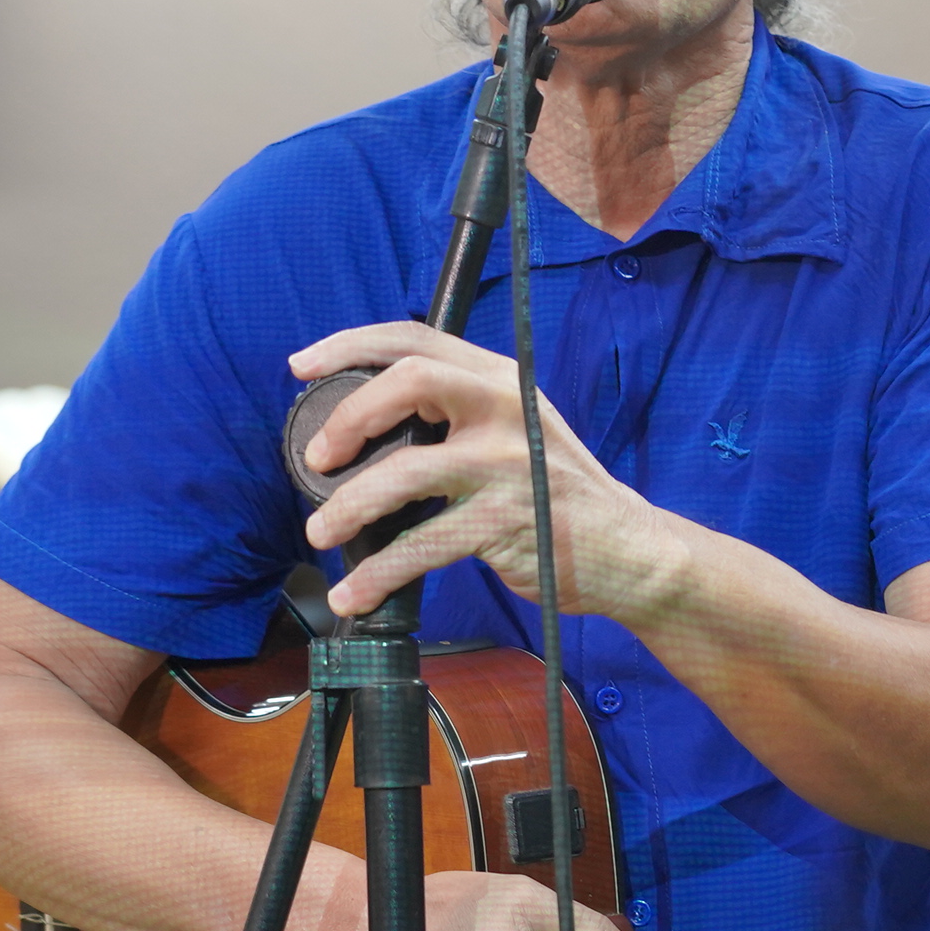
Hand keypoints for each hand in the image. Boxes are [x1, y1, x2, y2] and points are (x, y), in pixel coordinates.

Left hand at [290, 322, 685, 619]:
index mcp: (501, 378)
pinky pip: (421, 546)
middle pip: (410, 381)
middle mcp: (506, 409)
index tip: (301, 366)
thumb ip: (459, 413)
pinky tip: (355, 593)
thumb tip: (364, 423)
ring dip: (348, 506)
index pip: (417, 338)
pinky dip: (378, 573)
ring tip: (320, 531)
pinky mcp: (505, 523)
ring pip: (405, 473)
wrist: (628, 549)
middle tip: (319, 457)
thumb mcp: (518, 428)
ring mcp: (508, 465)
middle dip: (348, 417)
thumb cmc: (556, 490)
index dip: (350, 344)